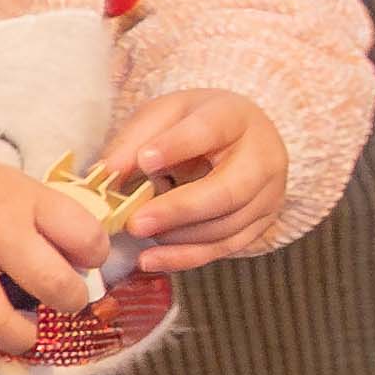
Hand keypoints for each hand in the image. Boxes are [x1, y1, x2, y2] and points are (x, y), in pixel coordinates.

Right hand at [0, 139, 119, 351]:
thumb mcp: (8, 183)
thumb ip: (39, 217)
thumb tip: (71, 260)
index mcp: (25, 202)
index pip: (86, 236)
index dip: (94, 255)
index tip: (84, 260)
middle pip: (56, 287)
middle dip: (70, 303)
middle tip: (63, 302)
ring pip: (1, 324)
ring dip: (20, 336)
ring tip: (23, 332)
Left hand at [92, 89, 291, 273]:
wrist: (238, 139)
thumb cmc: (195, 124)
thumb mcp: (164, 115)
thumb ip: (135, 139)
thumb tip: (107, 172)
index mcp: (237, 118)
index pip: (210, 130)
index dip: (177, 146)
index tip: (144, 160)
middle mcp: (262, 158)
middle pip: (228, 191)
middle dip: (179, 210)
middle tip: (135, 222)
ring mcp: (267, 195)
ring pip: (226, 226)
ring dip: (177, 236)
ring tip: (137, 231)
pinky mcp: (259, 225)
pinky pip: (224, 248)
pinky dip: (184, 258)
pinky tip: (150, 259)